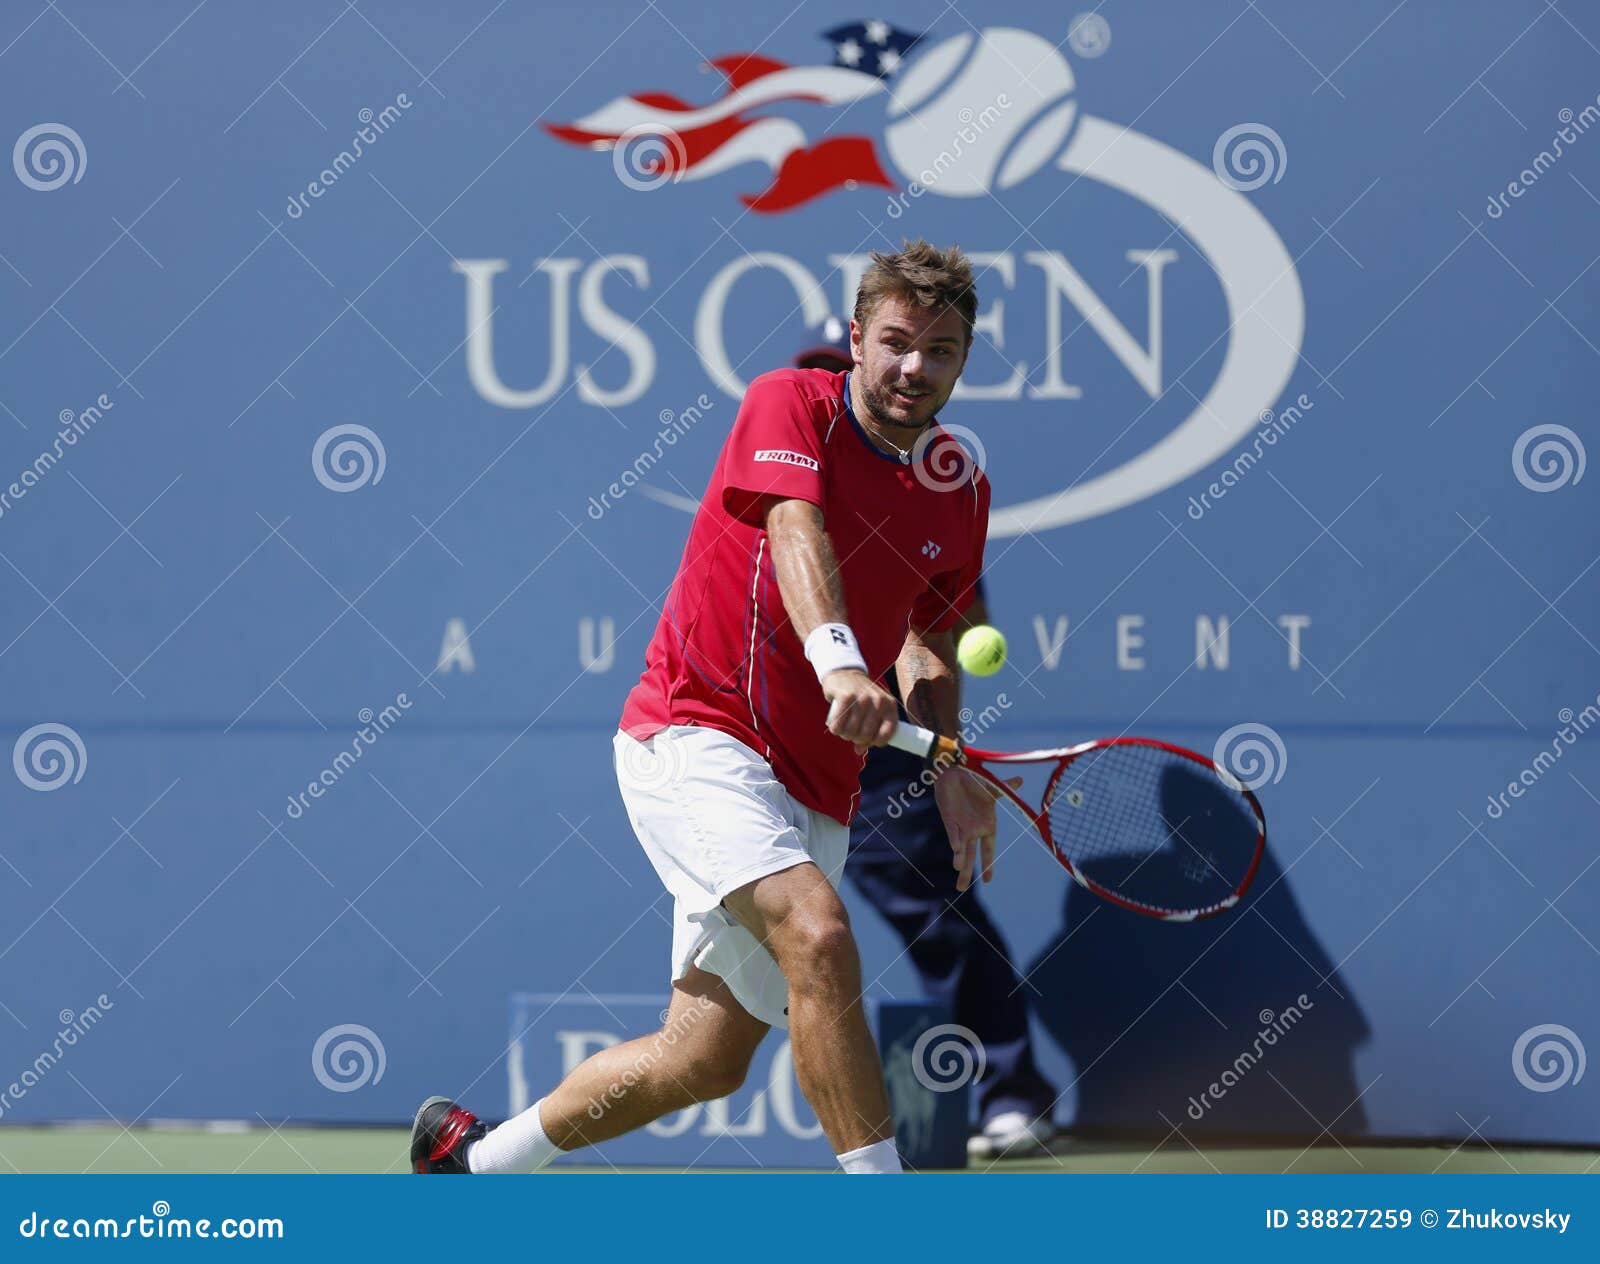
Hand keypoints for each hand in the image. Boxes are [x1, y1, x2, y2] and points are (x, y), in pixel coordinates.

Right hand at [822, 669, 898, 752]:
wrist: (845, 672)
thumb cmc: (861, 697)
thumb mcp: (872, 711)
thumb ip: (869, 731)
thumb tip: (859, 751)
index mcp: (890, 705)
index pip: (888, 733)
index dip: (877, 742)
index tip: (868, 741)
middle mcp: (878, 701)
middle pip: (866, 735)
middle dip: (856, 739)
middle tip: (851, 733)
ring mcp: (862, 698)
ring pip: (852, 731)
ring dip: (844, 734)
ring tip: (843, 728)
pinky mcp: (846, 696)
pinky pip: (839, 724)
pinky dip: (835, 729)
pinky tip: (835, 725)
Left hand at [934, 766, 1017, 890]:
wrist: (955, 774)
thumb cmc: (976, 783)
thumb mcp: (992, 789)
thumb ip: (1006, 788)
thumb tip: (1020, 780)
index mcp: (987, 826)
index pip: (988, 849)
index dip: (988, 864)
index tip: (988, 880)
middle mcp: (973, 830)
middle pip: (971, 855)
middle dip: (967, 871)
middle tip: (961, 888)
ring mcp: (961, 826)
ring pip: (960, 848)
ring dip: (960, 858)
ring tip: (959, 868)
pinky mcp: (950, 819)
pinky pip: (953, 832)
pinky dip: (955, 839)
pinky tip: (956, 848)